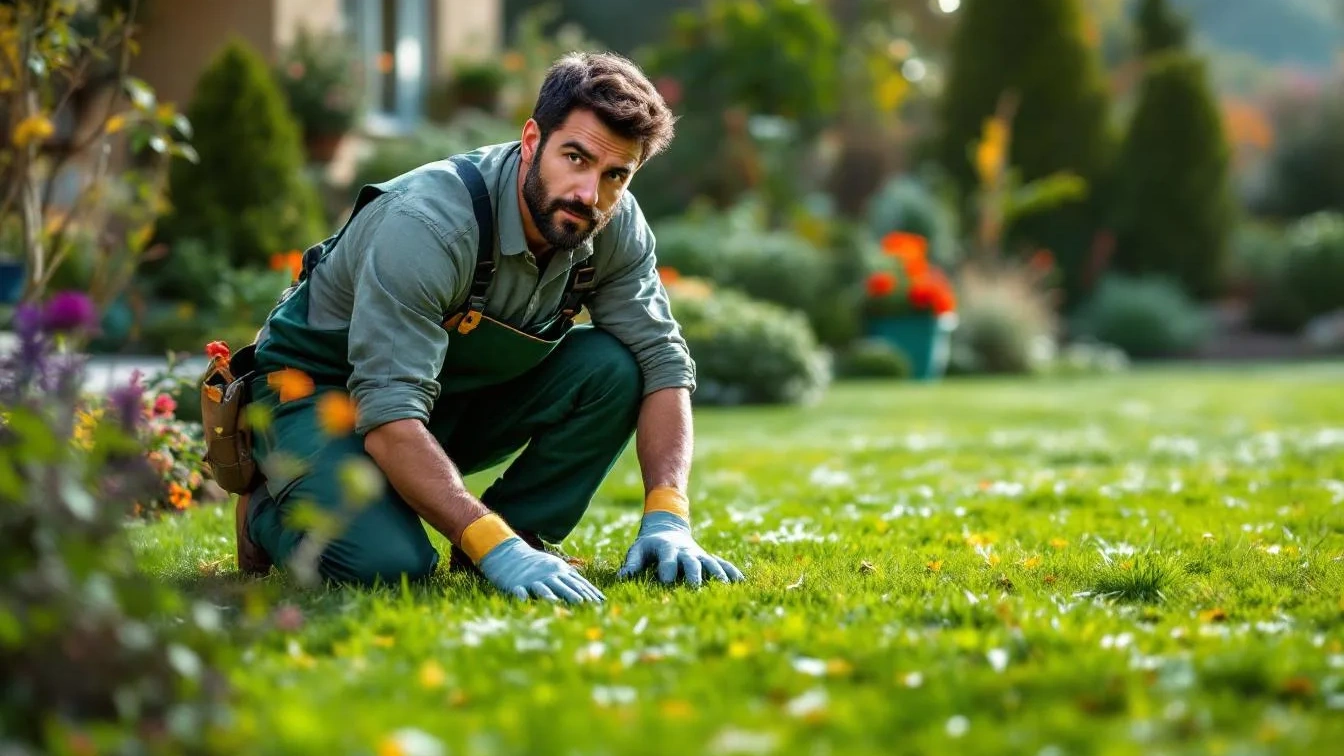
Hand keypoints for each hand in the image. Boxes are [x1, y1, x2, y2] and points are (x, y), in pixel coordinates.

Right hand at [476, 537, 605, 603]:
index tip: (601, 603)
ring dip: (551, 596)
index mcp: (559, 571)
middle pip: (563, 585)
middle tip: (588, 605)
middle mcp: (548, 575)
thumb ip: (571, 578)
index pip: (577, 583)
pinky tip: (525, 601)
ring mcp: (532, 580)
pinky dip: (522, 596)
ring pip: (543, 588)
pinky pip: (520, 591)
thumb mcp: (555, 568)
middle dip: (576, 595)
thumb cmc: (536, 566)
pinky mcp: (516, 585)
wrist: (509, 555)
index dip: (589, 592)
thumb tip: (590, 589)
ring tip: (559, 604)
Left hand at [617, 511, 744, 586]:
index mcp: (666, 549)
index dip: (666, 570)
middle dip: (694, 574)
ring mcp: (699, 554)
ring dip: (718, 574)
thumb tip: (621, 578)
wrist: (667, 527)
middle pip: (692, 562)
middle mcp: (685, 551)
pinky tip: (741, 582)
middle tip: (695, 588)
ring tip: (725, 587)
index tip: (665, 583)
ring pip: (711, 563)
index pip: (667, 560)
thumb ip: (631, 563)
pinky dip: (732, 572)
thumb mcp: (638, 549)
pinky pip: (723, 564)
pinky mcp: (708, 558)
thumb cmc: (649, 544)